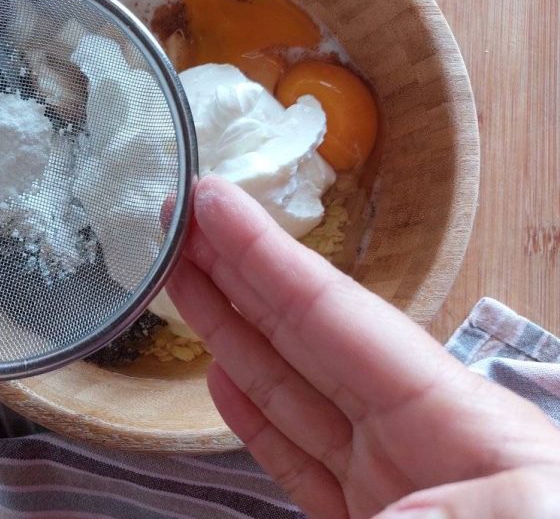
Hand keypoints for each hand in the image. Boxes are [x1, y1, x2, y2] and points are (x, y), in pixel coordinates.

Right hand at [167, 176, 559, 518]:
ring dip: (232, 333)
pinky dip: (255, 417)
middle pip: (304, 339)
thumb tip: (369, 495)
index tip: (214, 204)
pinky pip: (297, 461)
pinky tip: (223, 377)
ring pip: (291, 392)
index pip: (338, 315)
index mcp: (454, 417)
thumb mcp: (511, 514)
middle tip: (180, 224)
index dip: (269, 256)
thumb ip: (434, 494)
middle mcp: (414, 440)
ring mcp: (386, 486)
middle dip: (239, 276)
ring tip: (182, 281)